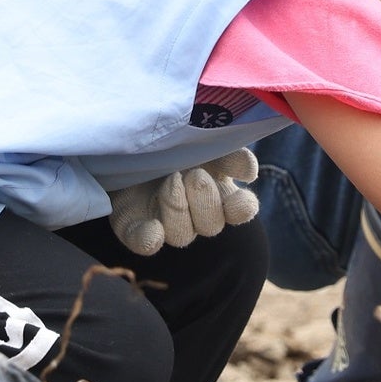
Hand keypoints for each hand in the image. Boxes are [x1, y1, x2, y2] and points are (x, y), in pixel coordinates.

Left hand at [109, 149, 258, 253]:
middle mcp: (194, 215)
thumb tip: (248, 171)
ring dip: (178, 207)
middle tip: (195, 174)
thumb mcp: (203, 138)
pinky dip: (150, 238)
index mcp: (218, 192)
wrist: (131, 141)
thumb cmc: (176, 140)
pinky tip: (153, 228)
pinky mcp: (134, 227)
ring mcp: (164, 224)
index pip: (241, 210)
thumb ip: (226, 150)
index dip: (241, 207)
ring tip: (170, 178)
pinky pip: (144, 243)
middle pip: (211, 225)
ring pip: (181, 235)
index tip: (237, 194)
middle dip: (204, 200)